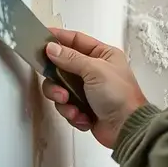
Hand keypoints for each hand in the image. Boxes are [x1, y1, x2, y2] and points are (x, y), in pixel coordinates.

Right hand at [41, 27, 147, 148]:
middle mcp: (94, 70)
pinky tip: (83, 116)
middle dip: (57, 80)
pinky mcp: (84, 107)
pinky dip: (72, 113)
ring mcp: (88, 90)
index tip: (40, 38)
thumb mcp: (95, 70)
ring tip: (72, 105)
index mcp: (103, 55)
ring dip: (63, 99)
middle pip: (62, 67)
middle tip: (60, 89)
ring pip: (60, 89)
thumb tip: (52, 48)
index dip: (58, 38)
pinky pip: (66, 106)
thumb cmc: (120, 96)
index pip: (76, 40)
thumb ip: (71, 58)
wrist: (127, 128)